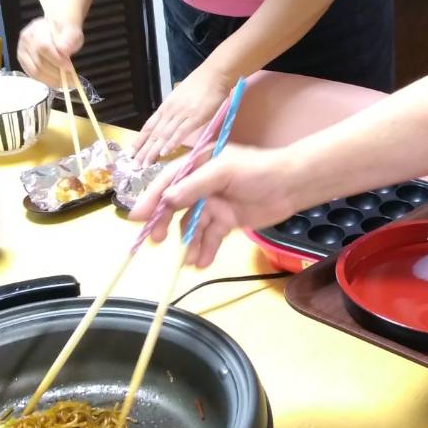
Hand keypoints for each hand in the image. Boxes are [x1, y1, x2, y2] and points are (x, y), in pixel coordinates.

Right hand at [17, 15, 82, 84]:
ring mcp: (22, 52)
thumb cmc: (63, 30)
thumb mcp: (71, 31)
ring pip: (34, 72)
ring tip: (65, 82)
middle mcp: (26, 41)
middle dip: (56, 74)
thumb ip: (68, 41)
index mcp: (37, 30)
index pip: (43, 48)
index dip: (56, 60)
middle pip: (38, 63)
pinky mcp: (23, 62)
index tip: (69, 68)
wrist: (55, 29)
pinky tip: (56, 81)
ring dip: (51, 80)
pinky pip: (32, 75)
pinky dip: (46, 80)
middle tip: (71, 79)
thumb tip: (63, 51)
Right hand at [129, 144, 302, 266]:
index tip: (137, 218)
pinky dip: (205, 250)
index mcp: (197, 165)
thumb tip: (167, 199)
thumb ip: (195, 186)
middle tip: (156, 241)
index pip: (168, 181)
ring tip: (189, 259)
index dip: (151, 199)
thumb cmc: (258, 170)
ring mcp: (213, 204)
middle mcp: (201, 184)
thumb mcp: (224, 171)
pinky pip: (209, 237)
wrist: (291, 186)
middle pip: (175, 206)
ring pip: (192, 226)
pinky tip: (202, 263)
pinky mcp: (226, 221)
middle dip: (165, 224)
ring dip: (188, 243)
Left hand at [131, 65, 234, 163]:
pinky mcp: (195, 117)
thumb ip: (174, 112)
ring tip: (145, 164)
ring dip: (153, 151)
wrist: (214, 75)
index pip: (148, 127)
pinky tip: (165, 152)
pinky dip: (172, 142)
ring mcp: (181, 114)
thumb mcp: (181, 98)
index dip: (139, 141)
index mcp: (166, 107)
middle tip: (135, 165)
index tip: (131, 153)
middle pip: (153, 134)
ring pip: (163, 135)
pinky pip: (181, 132)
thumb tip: (169, 125)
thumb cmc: (200, 85)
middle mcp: (170, 112)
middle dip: (143, 151)